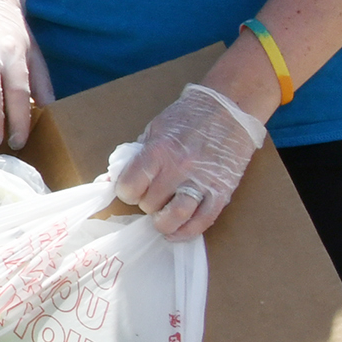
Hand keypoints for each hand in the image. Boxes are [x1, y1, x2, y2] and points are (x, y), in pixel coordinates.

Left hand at [111, 83, 266, 239]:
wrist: (230, 108)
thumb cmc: (188, 117)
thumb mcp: (154, 129)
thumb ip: (136, 155)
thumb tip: (111, 180)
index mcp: (158, 151)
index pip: (129, 186)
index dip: (126, 192)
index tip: (131, 190)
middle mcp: (179, 168)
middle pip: (150, 203)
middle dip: (146, 204)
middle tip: (151, 197)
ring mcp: (202, 181)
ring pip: (176, 217)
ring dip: (163, 224)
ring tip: (160, 220)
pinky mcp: (222, 191)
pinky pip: (203, 221)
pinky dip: (186, 232)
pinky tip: (176, 232)